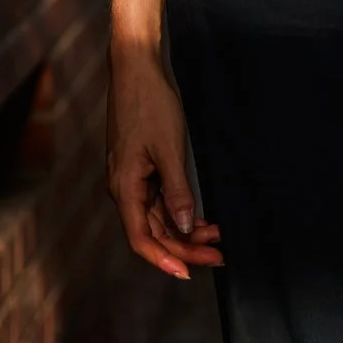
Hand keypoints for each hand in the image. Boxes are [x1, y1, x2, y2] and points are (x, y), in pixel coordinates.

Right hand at [107, 44, 223, 279]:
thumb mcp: (170, 149)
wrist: (137, 68)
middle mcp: (124, 188)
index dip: (165, 260)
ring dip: (185, 230)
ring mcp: (131, 177)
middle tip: (219, 255)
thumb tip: (184, 227)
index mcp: (124, 188)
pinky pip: (159, 199)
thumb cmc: (150, 105)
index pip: (142, 239)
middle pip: (152, 232)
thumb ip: (178, 191)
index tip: (190, 274)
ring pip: (158, 217)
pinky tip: (200, 217)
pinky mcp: (140, 167)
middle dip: (185, 247)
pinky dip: (179, 211)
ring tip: (217, 237)